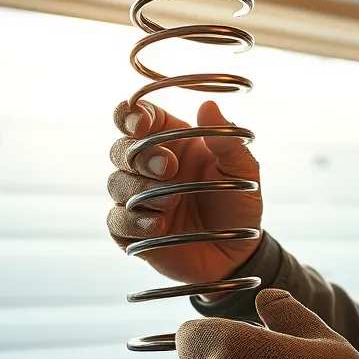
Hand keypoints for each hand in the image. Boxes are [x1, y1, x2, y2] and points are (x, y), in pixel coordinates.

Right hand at [106, 98, 262, 284]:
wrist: (237, 253)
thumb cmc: (238, 204)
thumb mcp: (242, 171)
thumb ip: (227, 140)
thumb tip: (208, 106)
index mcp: (173, 142)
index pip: (138, 118)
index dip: (131, 116)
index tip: (142, 124)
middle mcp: (150, 167)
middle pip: (119, 149)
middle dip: (140, 157)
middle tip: (169, 168)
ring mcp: (138, 199)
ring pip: (115, 183)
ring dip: (141, 190)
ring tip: (172, 204)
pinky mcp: (132, 231)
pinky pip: (116, 221)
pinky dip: (133, 222)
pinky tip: (158, 225)